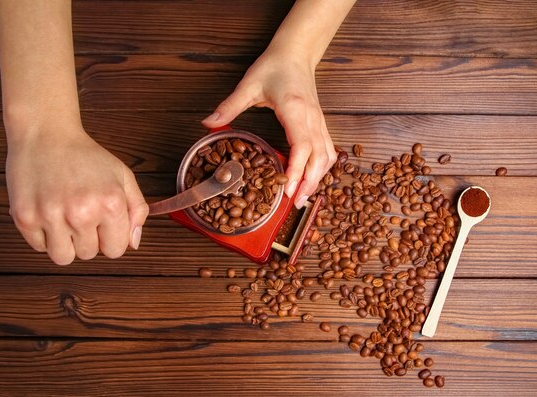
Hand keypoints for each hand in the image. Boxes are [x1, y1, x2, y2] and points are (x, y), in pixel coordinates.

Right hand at [6, 124, 147, 264]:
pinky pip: (39, 247)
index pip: (116, 250)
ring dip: (65, 243)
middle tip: (80, 212)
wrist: (45, 134)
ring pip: (63, 257)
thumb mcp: (123, 176)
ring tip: (64, 217)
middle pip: (89, 254)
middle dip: (87, 238)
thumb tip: (133, 243)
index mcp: (110, 203)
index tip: (102, 222)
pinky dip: (44, 235)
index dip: (109, 238)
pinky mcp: (24, 217)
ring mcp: (51, 216)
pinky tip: (47, 211)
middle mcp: (81, 212)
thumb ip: (137, 210)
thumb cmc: (86, 156)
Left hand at [202, 50, 336, 207]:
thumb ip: (229, 106)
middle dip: (309, 182)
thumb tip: (208, 123)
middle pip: (319, 158)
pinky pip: (328, 150)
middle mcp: (312, 119)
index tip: (287, 188)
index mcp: (295, 110)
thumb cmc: (275, 66)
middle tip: (295, 203)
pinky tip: (311, 179)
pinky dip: (321, 168)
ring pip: (328, 156)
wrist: (296, 53)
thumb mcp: (248, 85)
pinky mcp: (320, 124)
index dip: (296, 170)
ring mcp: (319, 122)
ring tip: (303, 196)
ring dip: (318, 178)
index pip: (302, 146)